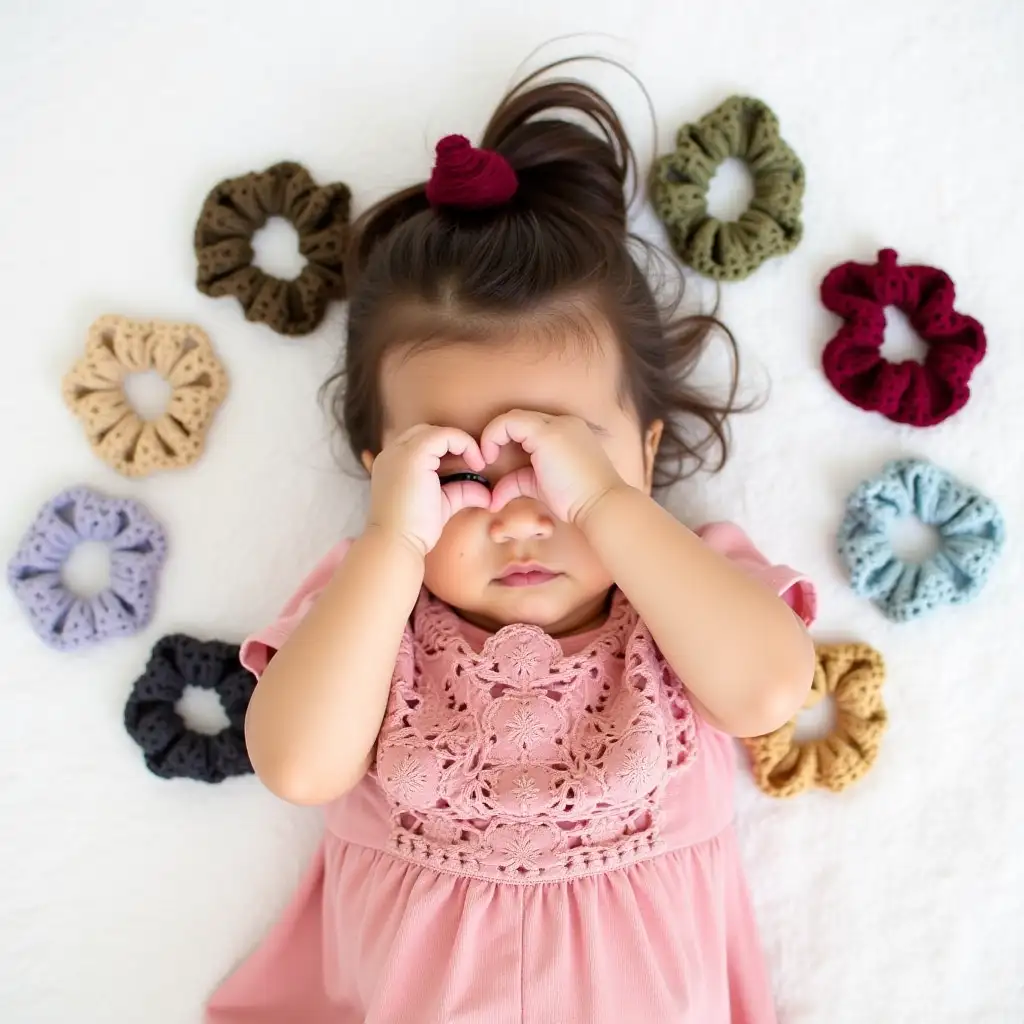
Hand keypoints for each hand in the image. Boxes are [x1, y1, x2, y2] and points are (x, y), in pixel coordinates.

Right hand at [367, 425, 490, 555]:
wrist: (398, 544)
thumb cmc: (416, 531)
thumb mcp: (442, 504)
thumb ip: (460, 491)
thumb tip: (486, 492)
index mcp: (392, 464)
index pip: (421, 443)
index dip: (447, 450)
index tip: (470, 467)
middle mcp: (392, 453)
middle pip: (427, 432)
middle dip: (453, 443)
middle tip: (476, 463)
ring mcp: (400, 451)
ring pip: (437, 431)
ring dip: (461, 443)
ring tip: (478, 463)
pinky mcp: (413, 455)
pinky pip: (445, 435)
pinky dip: (464, 444)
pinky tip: (476, 463)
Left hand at [480, 410, 624, 523]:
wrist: (600, 505)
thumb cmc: (576, 500)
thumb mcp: (541, 486)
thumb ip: (517, 482)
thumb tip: (493, 497)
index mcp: (566, 431)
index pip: (528, 426)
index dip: (507, 440)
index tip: (494, 462)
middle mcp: (562, 423)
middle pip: (519, 419)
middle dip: (498, 436)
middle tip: (487, 458)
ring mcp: (556, 425)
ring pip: (513, 417)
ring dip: (494, 435)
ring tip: (487, 458)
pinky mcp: (547, 433)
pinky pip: (510, 423)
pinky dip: (493, 436)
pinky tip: (490, 456)